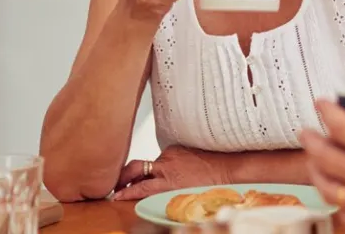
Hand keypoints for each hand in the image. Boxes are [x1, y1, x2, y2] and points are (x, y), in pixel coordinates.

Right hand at [112, 146, 231, 200]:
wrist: (228, 168)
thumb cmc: (210, 184)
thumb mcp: (183, 194)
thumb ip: (163, 192)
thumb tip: (148, 193)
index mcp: (170, 181)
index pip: (140, 187)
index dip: (125, 192)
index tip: (116, 196)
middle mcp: (168, 165)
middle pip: (135, 168)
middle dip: (122, 177)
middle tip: (117, 184)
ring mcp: (171, 154)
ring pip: (150, 164)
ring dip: (146, 172)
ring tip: (145, 180)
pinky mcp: (176, 147)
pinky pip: (162, 157)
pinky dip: (161, 165)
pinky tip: (169, 171)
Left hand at [299, 80, 344, 233]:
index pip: (343, 126)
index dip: (327, 111)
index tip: (321, 103)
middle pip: (324, 156)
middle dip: (311, 140)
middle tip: (306, 132)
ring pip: (326, 187)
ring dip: (315, 171)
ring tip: (314, 163)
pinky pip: (341, 213)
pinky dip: (334, 202)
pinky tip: (338, 197)